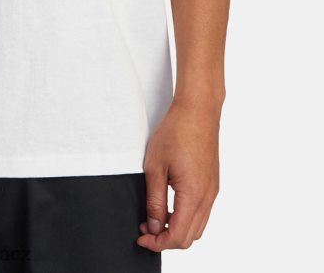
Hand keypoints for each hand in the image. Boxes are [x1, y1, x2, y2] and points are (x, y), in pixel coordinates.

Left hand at [137, 97, 220, 251]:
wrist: (197, 111)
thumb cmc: (176, 132)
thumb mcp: (155, 167)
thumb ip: (155, 200)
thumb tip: (154, 226)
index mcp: (193, 195)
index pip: (178, 236)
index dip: (158, 243)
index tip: (142, 237)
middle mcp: (207, 197)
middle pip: (190, 237)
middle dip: (166, 239)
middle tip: (145, 229)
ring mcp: (212, 191)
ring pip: (197, 226)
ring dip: (177, 229)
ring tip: (155, 218)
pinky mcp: (212, 183)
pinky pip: (201, 212)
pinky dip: (186, 217)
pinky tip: (169, 205)